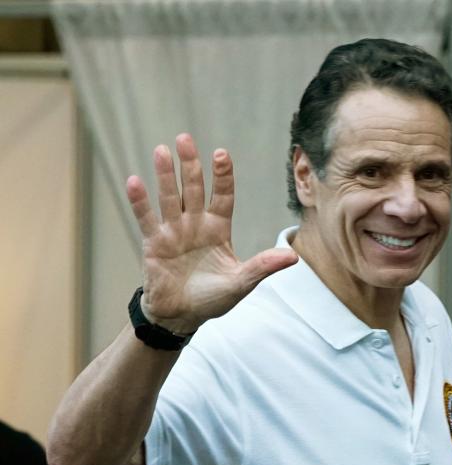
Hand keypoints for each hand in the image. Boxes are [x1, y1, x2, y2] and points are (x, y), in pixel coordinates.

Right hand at [127, 133, 297, 333]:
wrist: (182, 316)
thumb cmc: (213, 298)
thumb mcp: (242, 282)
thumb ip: (263, 266)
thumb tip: (294, 257)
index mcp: (218, 229)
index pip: (222, 196)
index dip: (222, 176)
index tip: (221, 153)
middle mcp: (195, 225)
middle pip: (193, 189)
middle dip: (190, 165)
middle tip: (185, 139)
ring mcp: (173, 232)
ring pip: (169, 198)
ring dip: (165, 175)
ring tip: (162, 150)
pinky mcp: (153, 244)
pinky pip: (146, 219)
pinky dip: (140, 202)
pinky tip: (135, 181)